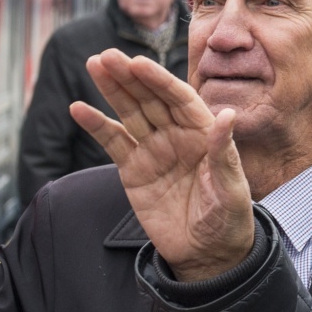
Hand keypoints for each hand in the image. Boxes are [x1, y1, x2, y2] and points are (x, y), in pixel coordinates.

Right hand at [69, 49, 254, 280]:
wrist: (207, 255)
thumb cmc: (228, 220)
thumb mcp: (232, 188)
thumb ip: (225, 151)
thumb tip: (227, 113)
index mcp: (202, 132)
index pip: (178, 98)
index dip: (158, 80)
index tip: (138, 63)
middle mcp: (176, 135)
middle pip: (150, 98)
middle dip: (129, 77)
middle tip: (106, 56)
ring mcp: (153, 150)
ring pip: (130, 113)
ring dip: (112, 89)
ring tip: (94, 65)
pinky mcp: (134, 170)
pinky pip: (113, 142)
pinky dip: (96, 125)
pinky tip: (79, 109)